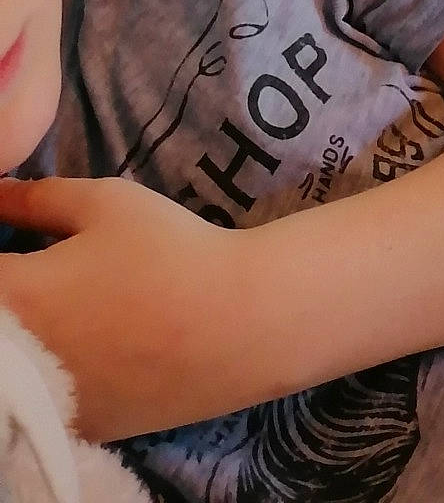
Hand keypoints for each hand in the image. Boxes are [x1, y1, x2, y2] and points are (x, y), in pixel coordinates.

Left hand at [0, 176, 249, 441]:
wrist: (239, 323)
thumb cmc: (171, 251)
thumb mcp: (106, 203)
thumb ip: (37, 198)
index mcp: (15, 294)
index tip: (18, 243)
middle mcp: (14, 357)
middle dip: (13, 296)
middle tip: (51, 275)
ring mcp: (45, 400)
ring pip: (13, 362)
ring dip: (24, 336)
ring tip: (72, 305)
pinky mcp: (77, 426)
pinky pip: (43, 395)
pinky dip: (51, 370)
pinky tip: (90, 344)